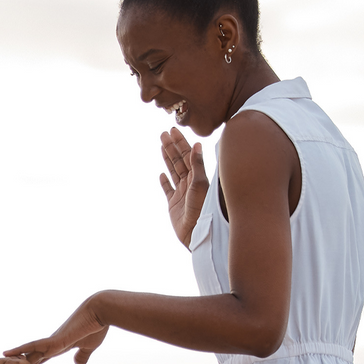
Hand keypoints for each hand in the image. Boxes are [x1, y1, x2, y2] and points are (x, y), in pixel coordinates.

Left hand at [3, 299, 108, 363]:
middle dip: (17, 362)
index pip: (40, 358)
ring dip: (15, 357)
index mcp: (59, 346)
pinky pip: (35, 346)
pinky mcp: (57, 339)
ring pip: (28, 350)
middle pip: (30, 354)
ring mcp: (53, 341)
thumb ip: (82, 355)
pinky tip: (10, 355)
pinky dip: (22, 350)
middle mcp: (52, 343)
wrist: (101, 311)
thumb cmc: (96, 326)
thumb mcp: (89, 346)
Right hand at [160, 127, 208, 246]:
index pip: (187, 155)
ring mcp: (181, 193)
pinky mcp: (173, 204)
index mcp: (197, 176)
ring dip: (167, 158)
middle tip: (163, 134)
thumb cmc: (202, 209)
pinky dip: (164, 182)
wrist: (196, 233)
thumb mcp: (200, 185)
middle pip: (179, 160)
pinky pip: (168, 190)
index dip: (180, 142)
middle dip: (171, 146)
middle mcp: (190, 182)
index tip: (173, 131)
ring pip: (173, 171)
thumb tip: (197, 144)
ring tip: (161, 146)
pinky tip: (161, 174)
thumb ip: (197, 165)